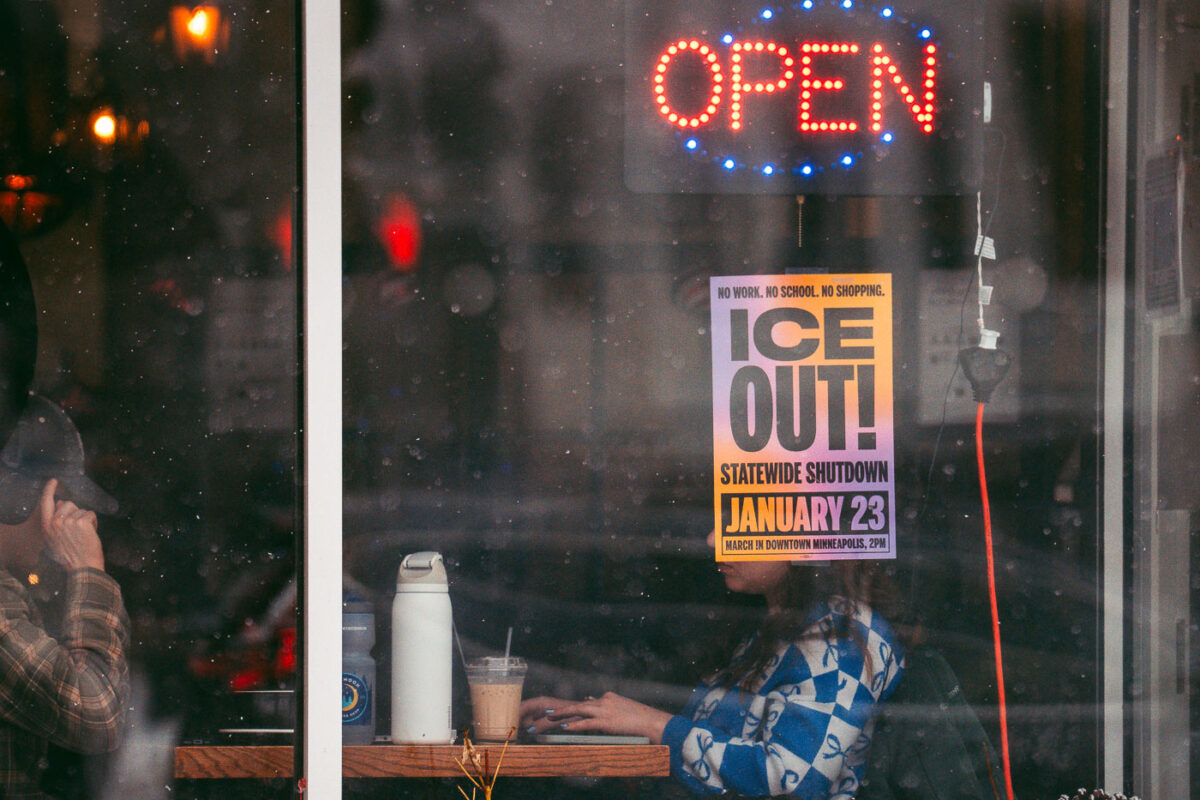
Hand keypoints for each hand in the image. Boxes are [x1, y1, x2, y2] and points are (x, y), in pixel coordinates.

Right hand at [39, 479, 104, 571]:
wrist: (83, 567)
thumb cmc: (71, 554)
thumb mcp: (55, 538)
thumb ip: (55, 521)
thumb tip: (59, 503)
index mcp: (46, 527)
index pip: (45, 503)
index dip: (49, 490)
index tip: (53, 481)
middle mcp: (55, 522)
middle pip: (67, 503)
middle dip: (75, 511)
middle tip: (78, 529)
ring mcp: (68, 521)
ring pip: (81, 509)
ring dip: (85, 519)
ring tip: (84, 534)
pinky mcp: (82, 522)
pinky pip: (90, 513)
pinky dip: (93, 521)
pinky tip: (91, 533)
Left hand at [520, 692, 671, 743]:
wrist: (654, 722)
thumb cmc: (641, 719)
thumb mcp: (624, 709)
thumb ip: (610, 708)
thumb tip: (594, 704)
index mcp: (609, 698)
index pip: (586, 703)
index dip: (571, 709)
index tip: (558, 711)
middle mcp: (604, 701)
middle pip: (577, 705)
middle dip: (560, 709)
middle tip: (546, 712)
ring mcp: (605, 710)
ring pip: (577, 711)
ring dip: (561, 715)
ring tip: (547, 717)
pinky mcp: (607, 721)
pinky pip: (586, 723)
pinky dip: (573, 725)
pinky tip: (563, 727)